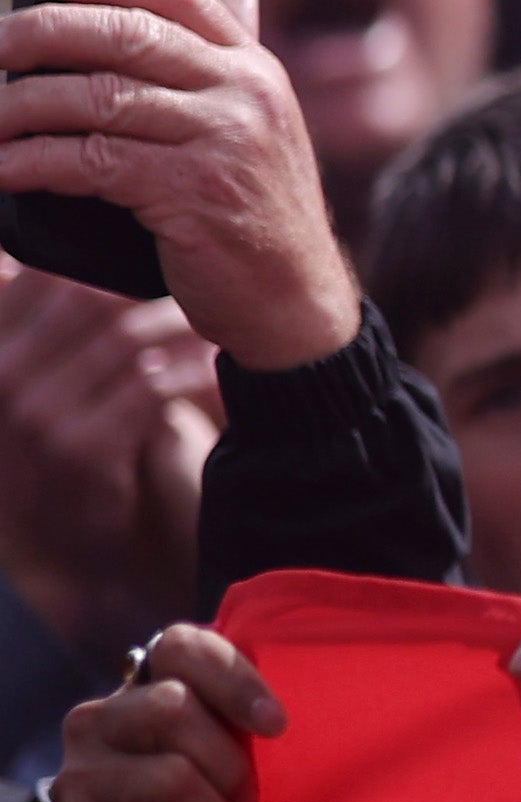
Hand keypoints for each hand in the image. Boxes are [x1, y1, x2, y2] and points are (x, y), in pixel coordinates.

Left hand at [0, 0, 362, 368]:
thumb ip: (233, 67)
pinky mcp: (193, 191)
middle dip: (44, 35)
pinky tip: (7, 167)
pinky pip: (91, 161)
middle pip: (127, 36)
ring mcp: (224, 140)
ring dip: (23, 108)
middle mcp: (247, 93)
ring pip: (98, 98)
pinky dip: (34, 163)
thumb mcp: (260, 127)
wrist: (295, 299)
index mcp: (255, 69)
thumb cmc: (260, 214)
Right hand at [0, 271, 220, 638]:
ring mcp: (37, 419)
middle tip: (200, 277)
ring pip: (125, 338)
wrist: (49, 549)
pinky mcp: (85, 453)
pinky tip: (215, 364)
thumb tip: (48, 252)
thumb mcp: (23, 385)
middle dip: (149, 283)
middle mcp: (0, 381)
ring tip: (218, 315)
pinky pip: (152, 389)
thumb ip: (35, 321)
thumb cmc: (41, 454)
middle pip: (86, 297)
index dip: (99, 255)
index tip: (148, 251)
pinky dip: (192, 372)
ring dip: (182, 324)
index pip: (37, 273)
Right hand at [51, 626, 284, 801]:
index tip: (278, 725)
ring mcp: (77, 787)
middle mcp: (94, 730)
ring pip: (173, 780)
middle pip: (173, 710)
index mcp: (138, 697)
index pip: (178, 645)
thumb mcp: (239, 773)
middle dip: (230, 768)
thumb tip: (289, 710)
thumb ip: (247, 728)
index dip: (233, 676)